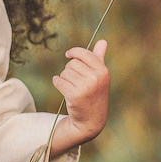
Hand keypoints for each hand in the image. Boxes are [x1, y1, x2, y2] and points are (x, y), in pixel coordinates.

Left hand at [50, 40, 109, 155]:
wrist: (91, 120)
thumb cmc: (95, 94)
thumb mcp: (100, 76)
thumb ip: (100, 58)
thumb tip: (103, 41)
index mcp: (103, 71)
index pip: (84, 53)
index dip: (74, 52)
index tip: (68, 54)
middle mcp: (96, 78)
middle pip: (72, 63)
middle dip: (70, 70)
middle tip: (75, 81)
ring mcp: (86, 87)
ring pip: (65, 72)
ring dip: (64, 78)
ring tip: (72, 87)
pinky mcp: (74, 95)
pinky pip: (58, 81)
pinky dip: (57, 83)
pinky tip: (63, 88)